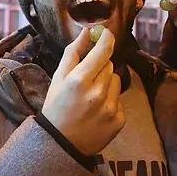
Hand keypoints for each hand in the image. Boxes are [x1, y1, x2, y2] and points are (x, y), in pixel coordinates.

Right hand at [41, 27, 124, 155]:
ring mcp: (110, 107)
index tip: (107, 33)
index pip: (103, 51)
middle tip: (87, 78)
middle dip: (100, 67)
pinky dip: (111, 101)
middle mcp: (98, 93)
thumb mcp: (58, 78)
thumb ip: (73, 52)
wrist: (61, 143)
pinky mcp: (119, 120)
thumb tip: (87, 31)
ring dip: (106, 84)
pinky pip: (119, 99)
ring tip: (91, 96)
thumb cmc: (56, 107)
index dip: (107, 39)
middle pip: (109, 65)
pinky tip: (97, 110)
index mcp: (80, 80)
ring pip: (116, 80)